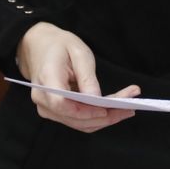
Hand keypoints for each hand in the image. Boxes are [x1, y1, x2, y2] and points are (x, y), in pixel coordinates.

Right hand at [16, 22, 140, 132]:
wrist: (39, 46)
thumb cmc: (59, 45)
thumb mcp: (78, 51)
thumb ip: (87, 77)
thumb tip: (96, 100)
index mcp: (47, 79)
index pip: (63, 104)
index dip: (85, 111)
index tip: (107, 109)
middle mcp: (43, 99)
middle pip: (74, 118)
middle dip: (104, 117)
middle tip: (130, 107)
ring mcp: (47, 108)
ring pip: (79, 123)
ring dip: (104, 119)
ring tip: (128, 107)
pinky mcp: (55, 112)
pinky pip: (77, 119)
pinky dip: (96, 117)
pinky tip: (115, 108)